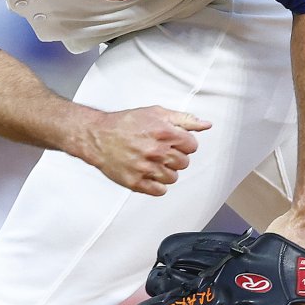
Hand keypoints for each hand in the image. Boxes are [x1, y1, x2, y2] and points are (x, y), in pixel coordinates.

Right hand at [79, 107, 209, 195]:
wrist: (98, 136)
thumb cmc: (126, 123)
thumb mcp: (156, 113)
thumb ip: (184, 119)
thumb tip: (206, 125)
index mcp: (164, 132)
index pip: (192, 146)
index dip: (184, 143)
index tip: (174, 142)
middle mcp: (156, 151)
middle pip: (184, 163)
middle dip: (175, 157)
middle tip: (161, 151)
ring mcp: (146, 168)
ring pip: (173, 178)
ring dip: (166, 171)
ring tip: (153, 162)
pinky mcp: (136, 182)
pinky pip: (159, 191)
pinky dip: (156, 184)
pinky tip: (148, 173)